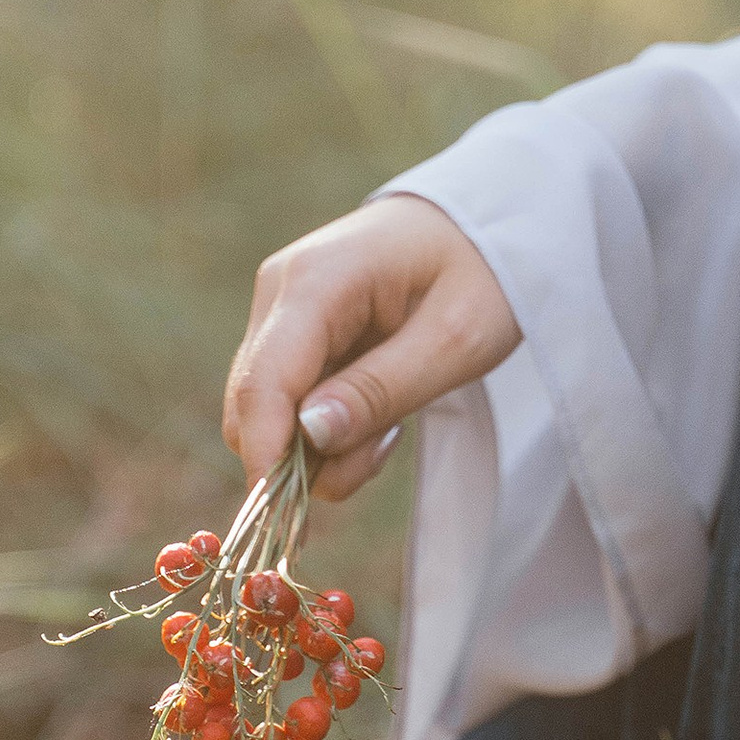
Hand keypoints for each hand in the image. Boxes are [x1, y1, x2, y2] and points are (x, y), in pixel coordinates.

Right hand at [224, 193, 520, 501]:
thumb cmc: (485, 271)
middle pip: (250, 407)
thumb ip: (381, 388)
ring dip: (324, 447)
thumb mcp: (456, 339)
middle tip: (382, 449)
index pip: (262, 383)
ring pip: (267, 414)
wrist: (489, 221)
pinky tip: (379, 411)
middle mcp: (281, 293)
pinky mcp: (294, 334)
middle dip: (302, 457)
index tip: (285, 519)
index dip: (265, 457)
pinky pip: (289, 405)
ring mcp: (282, 312)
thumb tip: (306, 435)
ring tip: (393, 426)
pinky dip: (329, 430)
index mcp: (316, 282)